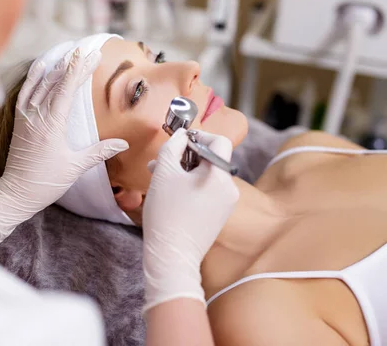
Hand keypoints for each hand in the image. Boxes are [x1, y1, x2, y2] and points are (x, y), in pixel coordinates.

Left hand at [0, 49, 128, 248]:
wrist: (16, 192)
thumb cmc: (46, 181)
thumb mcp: (75, 167)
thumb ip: (98, 152)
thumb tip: (123, 144)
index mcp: (52, 124)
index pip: (67, 89)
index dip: (80, 70)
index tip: (92, 56)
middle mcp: (36, 116)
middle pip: (56, 82)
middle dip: (73, 65)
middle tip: (88, 51)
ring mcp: (25, 117)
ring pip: (40, 84)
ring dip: (56, 67)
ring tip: (70, 54)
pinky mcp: (19, 121)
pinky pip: (26, 92)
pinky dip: (34, 78)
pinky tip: (40, 68)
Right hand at [142, 129, 238, 310]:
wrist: (172, 256)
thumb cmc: (166, 214)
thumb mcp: (163, 173)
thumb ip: (171, 147)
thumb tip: (180, 136)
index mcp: (219, 175)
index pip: (219, 141)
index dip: (199, 135)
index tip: (180, 141)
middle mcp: (229, 188)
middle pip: (211, 159)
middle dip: (186, 156)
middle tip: (163, 161)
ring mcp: (226, 204)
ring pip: (207, 176)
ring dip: (185, 172)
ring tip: (161, 179)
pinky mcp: (219, 216)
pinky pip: (208, 192)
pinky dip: (191, 187)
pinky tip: (171, 195)